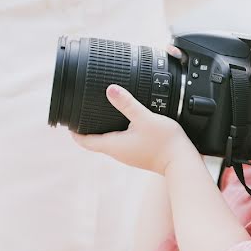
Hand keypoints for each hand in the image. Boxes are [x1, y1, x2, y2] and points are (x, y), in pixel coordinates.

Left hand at [71, 84, 196, 175]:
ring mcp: (128, 155)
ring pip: (108, 143)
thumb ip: (128, 103)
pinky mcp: (139, 154)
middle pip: (95, 142)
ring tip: (98, 116)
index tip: (68, 122)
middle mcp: (118, 153)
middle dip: (86, 130)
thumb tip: (111, 89)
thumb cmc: (165, 142)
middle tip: (80, 114)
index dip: (74, 132)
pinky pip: (121, 143)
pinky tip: (123, 124)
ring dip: (101, 132)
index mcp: (114, 145)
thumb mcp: (144, 118)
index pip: (85, 141)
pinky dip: (115, 133)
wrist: (183, 161)